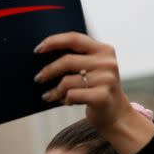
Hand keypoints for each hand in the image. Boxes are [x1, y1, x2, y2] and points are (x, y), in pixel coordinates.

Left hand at [34, 32, 153, 153]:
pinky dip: (65, 100)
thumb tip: (42, 55)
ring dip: (54, 91)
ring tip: (49, 96)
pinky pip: (72, 95)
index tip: (37, 49)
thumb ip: (76, 58)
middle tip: (38, 78)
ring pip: (67, 81)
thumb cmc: (96, 89)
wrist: (116, 115)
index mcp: (104, 50)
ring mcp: (107, 79)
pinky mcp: (102, 96)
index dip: (53, 41)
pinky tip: (66, 102)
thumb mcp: (92, 69)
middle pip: (67, 61)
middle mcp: (107, 62)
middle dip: (48, 70)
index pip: (74, 38)